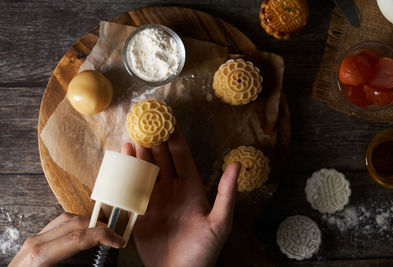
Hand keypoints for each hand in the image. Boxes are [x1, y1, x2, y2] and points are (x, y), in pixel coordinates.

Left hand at [9, 213, 124, 266]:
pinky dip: (75, 225)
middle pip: (75, 223)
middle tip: (114, 236)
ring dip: (88, 223)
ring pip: (66, 219)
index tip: (118, 241)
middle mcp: (36, 243)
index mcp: (41, 255)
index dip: (103, 236)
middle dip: (99, 227)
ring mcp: (33, 240)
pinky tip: (83, 233)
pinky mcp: (33, 241)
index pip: (79, 237)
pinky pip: (57, 224)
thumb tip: (101, 262)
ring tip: (101, 233)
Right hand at [121, 126, 240, 266]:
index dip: (175, 137)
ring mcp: (154, 197)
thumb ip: (227, 193)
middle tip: (146, 121)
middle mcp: (172, 188)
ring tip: (132, 134)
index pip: (182, 155)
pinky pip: (131, 186)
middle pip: (161, 157)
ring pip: (146, 168)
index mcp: (191, 187)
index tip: (169, 119)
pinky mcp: (139, 209)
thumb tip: (238, 163)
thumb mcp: (220, 222)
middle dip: (154, 139)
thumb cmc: (203, 251)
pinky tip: (123, 157)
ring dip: (140, 152)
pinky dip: (127, 171)